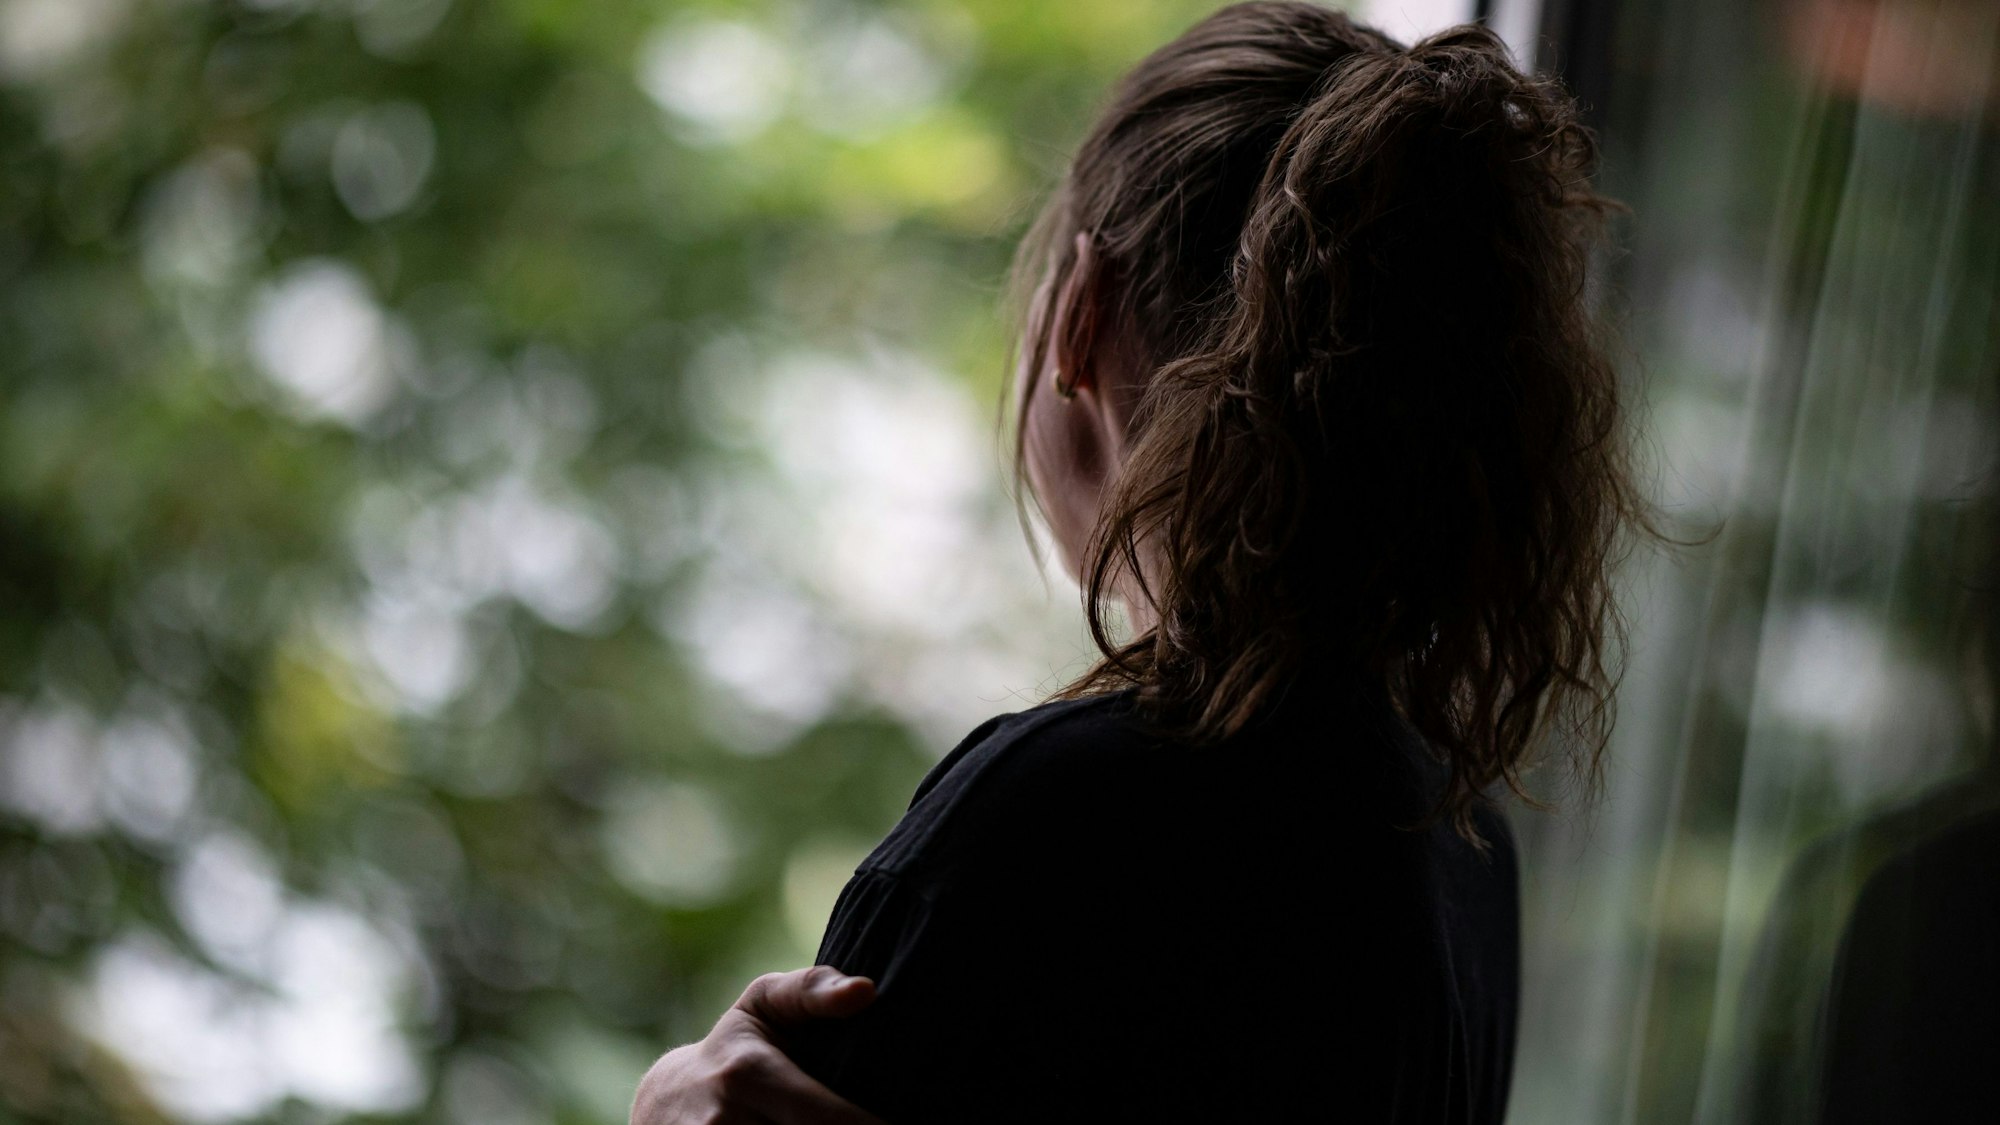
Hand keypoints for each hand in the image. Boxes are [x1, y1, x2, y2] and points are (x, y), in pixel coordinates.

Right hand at [631, 965, 885, 1124]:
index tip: (897, 1121)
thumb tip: (866, 991)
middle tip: (871, 1119)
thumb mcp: (767, 1003)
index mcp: (748, 1075)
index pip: (830, 1120)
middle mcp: (726, 1122)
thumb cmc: (737, 1045)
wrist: (667, 1101)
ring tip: (842, 1121)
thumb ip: (815, 990)